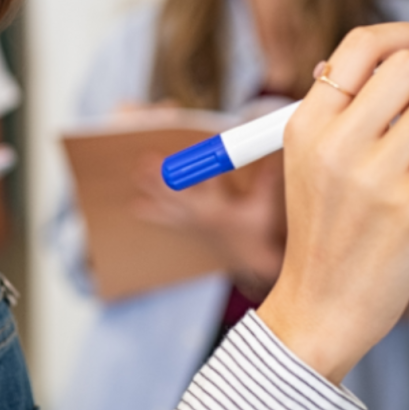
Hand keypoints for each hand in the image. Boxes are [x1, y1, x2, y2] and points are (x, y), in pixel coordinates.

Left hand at [132, 152, 284, 298]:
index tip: (195, 149)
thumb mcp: (264, 207)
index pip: (211, 180)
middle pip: (178, 191)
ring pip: (167, 204)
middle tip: (148, 160)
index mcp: (220, 208)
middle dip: (164, 175)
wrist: (250, 260)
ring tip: (137, 173)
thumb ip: (267, 180)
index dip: (203, 162)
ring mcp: (191, 223)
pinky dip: (151, 213)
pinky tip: (135, 206)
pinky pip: (165, 220)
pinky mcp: (187, 228)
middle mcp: (202, 215)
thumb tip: (273, 156)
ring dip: (152, 189)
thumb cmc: (258, 232)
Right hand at [256, 23, 408, 383]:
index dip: (403, 34)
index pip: (358, 47)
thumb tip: (396, 55)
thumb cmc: (324, 230)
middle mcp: (336, 143)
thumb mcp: (308, 161)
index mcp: (305, 125)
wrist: (322, 304)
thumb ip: (341, 109)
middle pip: (407, 67)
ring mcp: (375, 175)